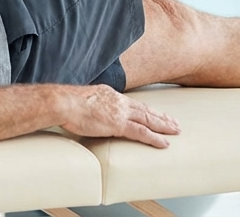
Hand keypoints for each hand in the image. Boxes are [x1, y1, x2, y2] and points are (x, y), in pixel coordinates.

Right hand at [59, 85, 179, 147]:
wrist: (64, 103)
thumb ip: (93, 106)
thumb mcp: (85, 101)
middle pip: (146, 110)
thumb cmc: (67, 103)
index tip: (157, 114)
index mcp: (111, 95)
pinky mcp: (118, 124)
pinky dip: (154, 138)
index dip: (148, 110)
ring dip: (164, 126)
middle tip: (175, 123)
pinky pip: (141, 132)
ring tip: (176, 131)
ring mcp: (120, 113)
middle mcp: (119, 102)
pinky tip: (164, 143)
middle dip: (162, 117)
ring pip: (148, 120)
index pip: (135, 104)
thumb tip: (92, 111)